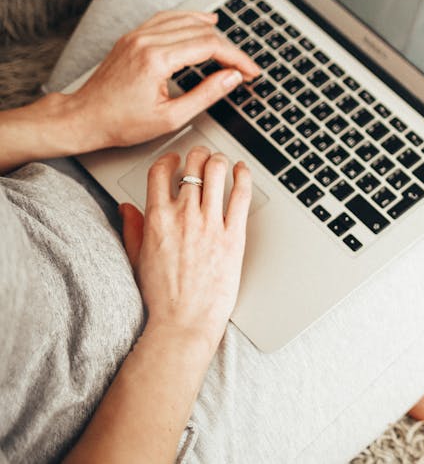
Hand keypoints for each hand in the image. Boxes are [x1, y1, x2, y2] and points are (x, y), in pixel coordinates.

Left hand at [67, 10, 260, 150]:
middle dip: (229, 49)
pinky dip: (189, 19)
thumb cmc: (121, 122)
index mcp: (156, 59)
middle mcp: (147, 40)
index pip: (209, 46)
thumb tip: (233, 77)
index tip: (250, 71)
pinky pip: (167, 18)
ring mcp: (138, 35)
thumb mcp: (171, 117)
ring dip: (212, 31)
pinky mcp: (133, 36)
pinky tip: (203, 21)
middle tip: (242, 68)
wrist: (84, 117)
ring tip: (230, 48)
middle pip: (201, 31)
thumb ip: (207, 94)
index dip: (237, 58)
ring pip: (186, 20)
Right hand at [119, 147, 251, 350]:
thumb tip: (125, 207)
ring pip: (218, 173)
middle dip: (198, 155)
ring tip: (222, 162)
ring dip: (220, 161)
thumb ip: (131, 228)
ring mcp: (210, 225)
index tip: (176, 159)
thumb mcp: (137, 259)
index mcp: (157, 219)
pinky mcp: (234, 236)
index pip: (160, 172)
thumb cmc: (161, 295)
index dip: (170, 159)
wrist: (184, 321)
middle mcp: (184, 217)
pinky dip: (244, 177)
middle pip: (193, 166)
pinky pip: (241, 195)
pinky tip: (243, 171)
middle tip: (202, 157)